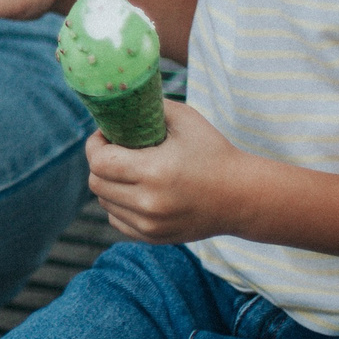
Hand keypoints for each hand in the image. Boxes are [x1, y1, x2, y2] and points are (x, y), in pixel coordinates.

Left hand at [87, 101, 261, 244]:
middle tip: (115, 150)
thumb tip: (117, 101)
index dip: (96, 144)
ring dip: (109, 184)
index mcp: (154, 171)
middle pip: (96, 183)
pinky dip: (118, 205)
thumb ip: (148, 108)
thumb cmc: (213, 152)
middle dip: (100, 162)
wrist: (242, 196)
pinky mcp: (154, 237)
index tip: (107, 134)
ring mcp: (151, 225)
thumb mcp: (185, 119)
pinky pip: (117, 220)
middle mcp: (149, 203)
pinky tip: (135, 191)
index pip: (99, 161)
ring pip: (104, 202)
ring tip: (128, 170)